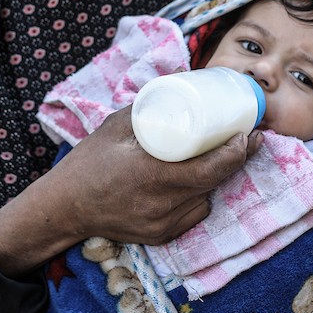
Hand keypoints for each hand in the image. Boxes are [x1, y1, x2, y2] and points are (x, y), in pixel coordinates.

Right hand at [53, 107, 260, 244]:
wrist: (64, 207)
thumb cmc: (88, 162)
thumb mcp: (116, 127)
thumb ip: (148, 104)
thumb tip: (179, 75)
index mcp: (152, 175)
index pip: (210, 168)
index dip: (236, 153)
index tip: (247, 134)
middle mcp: (161, 205)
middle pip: (215, 183)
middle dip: (237, 160)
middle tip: (248, 138)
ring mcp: (163, 224)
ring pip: (206, 199)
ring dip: (216, 178)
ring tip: (219, 156)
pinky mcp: (161, 236)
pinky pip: (193, 214)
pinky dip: (198, 196)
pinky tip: (193, 181)